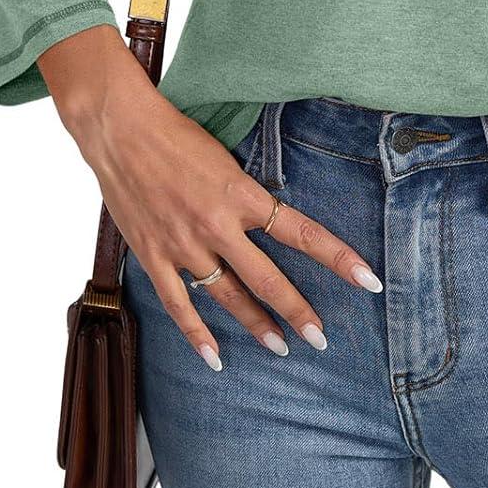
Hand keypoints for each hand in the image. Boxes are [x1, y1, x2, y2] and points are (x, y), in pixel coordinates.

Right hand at [38, 25, 383, 366]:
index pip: (302, 232)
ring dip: (256, 325)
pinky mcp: (153, 255)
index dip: (338, 258)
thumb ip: (248, 194)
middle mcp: (217, 225)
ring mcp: (183, 244)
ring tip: (280, 348)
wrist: (120, 130)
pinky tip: (215, 357)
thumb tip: (276, 218)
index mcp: (242, 194)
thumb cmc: (176, 134)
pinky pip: (179, 304)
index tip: (368, 280)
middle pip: (267, 278)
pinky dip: (196, 334)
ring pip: (228, 296)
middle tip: (321, 338)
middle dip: (298, 311)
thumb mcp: (226, 156)